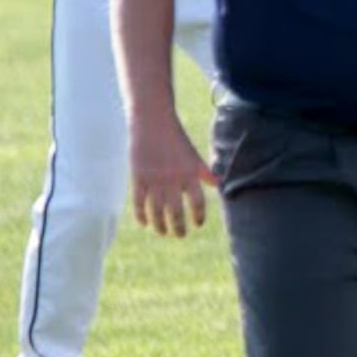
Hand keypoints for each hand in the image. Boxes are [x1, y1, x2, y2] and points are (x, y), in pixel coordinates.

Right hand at [130, 115, 218, 237]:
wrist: (152, 122)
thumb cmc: (175, 138)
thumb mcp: (192, 154)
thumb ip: (203, 171)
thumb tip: (218, 184)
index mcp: (190, 173)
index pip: (197, 202)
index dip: (198, 216)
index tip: (197, 224)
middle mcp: (173, 179)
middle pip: (176, 212)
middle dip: (179, 227)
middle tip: (180, 235)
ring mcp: (154, 180)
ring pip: (157, 211)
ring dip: (160, 225)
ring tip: (163, 232)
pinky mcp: (138, 178)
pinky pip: (139, 203)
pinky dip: (142, 215)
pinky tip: (145, 224)